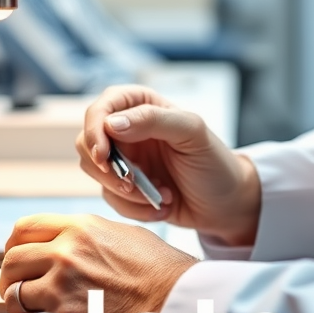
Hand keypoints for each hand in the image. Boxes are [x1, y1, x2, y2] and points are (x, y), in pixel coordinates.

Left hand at [0, 213, 196, 312]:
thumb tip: (78, 245)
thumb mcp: (128, 237)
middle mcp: (65, 254)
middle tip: (20, 291)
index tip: (20, 259)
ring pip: (12, 297)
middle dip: (11, 279)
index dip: (16, 246)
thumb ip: (94, 238)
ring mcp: (59, 291)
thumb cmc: (164, 277)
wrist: (178, 309)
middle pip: (11, 262)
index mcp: (81, 229)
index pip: (25, 228)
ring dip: (20, 308)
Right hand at [76, 85, 260, 245]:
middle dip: (107, 168)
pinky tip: (163, 206)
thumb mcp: (192, 133)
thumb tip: (110, 124)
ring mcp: (124, 159)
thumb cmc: (214, 162)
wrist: (227, 204)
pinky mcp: (125, 189)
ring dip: (125, 191)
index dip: (94, 129)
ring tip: (161, 195)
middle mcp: (127, 129)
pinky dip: (135, 208)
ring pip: (94, 172)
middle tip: (132, 184)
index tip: (104, 155)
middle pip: (86, 141)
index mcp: (142, 104)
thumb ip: (153, 120)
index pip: (101, 107)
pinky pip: (110, 199)